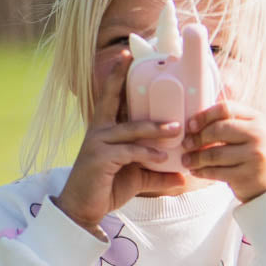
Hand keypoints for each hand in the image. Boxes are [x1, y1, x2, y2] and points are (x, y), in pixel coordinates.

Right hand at [55, 49, 185, 231]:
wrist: (82, 211)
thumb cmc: (106, 188)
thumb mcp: (136, 177)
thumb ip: (157, 172)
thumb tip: (183, 175)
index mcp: (104, 129)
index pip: (111, 97)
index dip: (116, 75)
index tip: (125, 54)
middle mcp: (98, 131)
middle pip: (114, 100)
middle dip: (130, 85)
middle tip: (145, 68)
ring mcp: (97, 143)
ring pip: (130, 129)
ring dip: (155, 128)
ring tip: (176, 129)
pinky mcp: (100, 158)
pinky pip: (129, 151)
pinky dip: (147, 153)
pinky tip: (162, 157)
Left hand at [181, 99, 265, 203]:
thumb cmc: (258, 151)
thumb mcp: (253, 129)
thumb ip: (234, 115)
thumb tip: (216, 94)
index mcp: (257, 118)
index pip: (225, 108)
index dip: (204, 115)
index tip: (191, 125)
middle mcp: (257, 135)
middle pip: (218, 130)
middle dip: (197, 137)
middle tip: (186, 144)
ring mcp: (253, 156)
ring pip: (214, 154)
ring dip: (195, 158)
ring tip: (187, 160)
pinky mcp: (245, 176)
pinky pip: (216, 172)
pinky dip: (202, 172)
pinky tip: (196, 171)